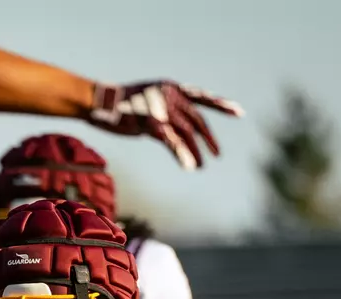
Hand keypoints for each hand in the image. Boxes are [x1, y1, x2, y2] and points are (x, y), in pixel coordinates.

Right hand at [90, 81, 242, 169]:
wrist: (100, 103)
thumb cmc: (123, 106)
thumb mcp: (149, 105)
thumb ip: (166, 114)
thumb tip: (176, 129)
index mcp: (172, 89)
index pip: (202, 98)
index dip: (222, 105)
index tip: (239, 113)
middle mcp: (170, 97)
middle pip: (197, 120)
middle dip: (208, 139)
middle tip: (216, 154)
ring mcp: (161, 110)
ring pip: (187, 133)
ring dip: (196, 151)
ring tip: (200, 166)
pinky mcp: (151, 125)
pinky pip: (172, 142)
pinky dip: (182, 155)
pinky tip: (189, 166)